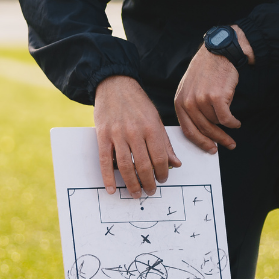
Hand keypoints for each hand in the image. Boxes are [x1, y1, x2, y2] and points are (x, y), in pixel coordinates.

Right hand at [94, 75, 179, 195]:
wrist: (115, 85)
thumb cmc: (138, 103)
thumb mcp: (156, 119)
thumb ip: (165, 142)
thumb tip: (176, 163)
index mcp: (151, 127)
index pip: (160, 157)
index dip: (163, 172)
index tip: (163, 180)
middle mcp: (135, 131)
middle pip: (144, 164)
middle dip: (149, 182)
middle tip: (151, 191)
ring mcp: (118, 134)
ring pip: (126, 166)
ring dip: (132, 183)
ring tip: (136, 193)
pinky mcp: (102, 135)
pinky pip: (105, 160)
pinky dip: (108, 177)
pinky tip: (112, 189)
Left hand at [174, 25, 253, 153]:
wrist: (218, 53)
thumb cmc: (206, 71)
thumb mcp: (189, 88)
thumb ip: (191, 107)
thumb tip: (201, 130)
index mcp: (180, 101)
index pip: (188, 130)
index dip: (200, 142)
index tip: (210, 148)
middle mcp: (188, 102)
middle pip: (203, 130)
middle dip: (217, 140)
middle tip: (228, 145)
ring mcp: (202, 100)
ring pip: (216, 124)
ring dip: (226, 127)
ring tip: (233, 126)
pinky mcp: (217, 98)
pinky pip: (226, 119)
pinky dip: (233, 123)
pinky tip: (236, 122)